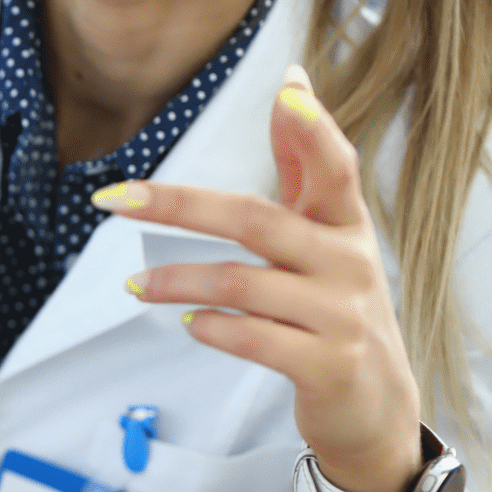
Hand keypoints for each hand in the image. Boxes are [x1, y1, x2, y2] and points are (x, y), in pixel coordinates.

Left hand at [97, 65, 421, 491]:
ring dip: (179, 281)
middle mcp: (349, 263)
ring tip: (135, 286)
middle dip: (179, 204)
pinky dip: (216, 328)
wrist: (377, 409)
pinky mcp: (330, 367)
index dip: (313, 129)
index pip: (334, 166)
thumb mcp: (328, 237)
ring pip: (245, 282)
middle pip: (257, 219)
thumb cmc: (336, 310)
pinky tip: (190, 323)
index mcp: (345, 225)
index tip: (287, 91)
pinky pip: (258, 339)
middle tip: (114, 198)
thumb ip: (305, 167)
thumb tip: (292, 83)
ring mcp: (342, 317)